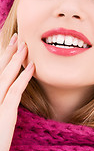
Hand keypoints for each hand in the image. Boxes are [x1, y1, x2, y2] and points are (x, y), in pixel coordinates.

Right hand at [0, 33, 33, 150]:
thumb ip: (3, 95)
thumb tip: (12, 84)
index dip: (4, 55)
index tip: (11, 43)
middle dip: (8, 51)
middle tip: (17, 37)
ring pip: (6, 76)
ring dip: (16, 59)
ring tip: (25, 46)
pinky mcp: (4, 114)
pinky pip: (15, 91)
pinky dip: (23, 77)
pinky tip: (32, 67)